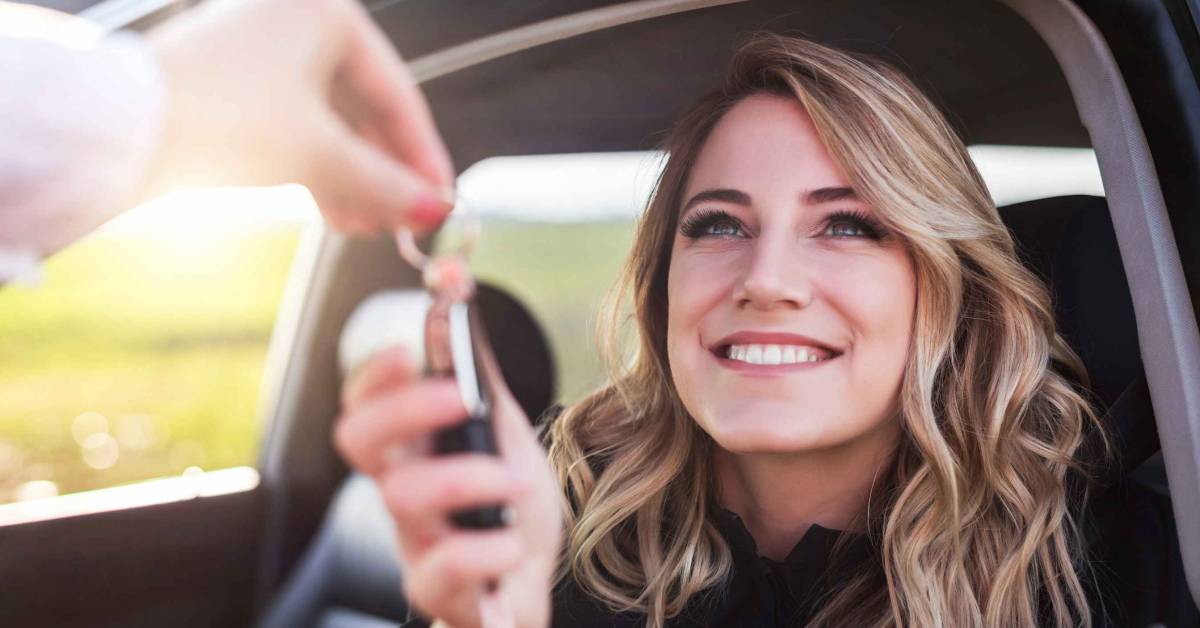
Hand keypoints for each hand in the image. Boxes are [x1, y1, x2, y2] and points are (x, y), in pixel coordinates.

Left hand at [146, 0, 454, 234]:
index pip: (399, 95)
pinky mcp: (237, 85)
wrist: (112, 130)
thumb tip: (436, 209)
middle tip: (405, 222)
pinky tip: (335, 213)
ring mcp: (263, 52)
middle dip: (386, 174)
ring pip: (331, 125)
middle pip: (365, 111)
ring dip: (355, 180)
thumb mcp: (318, 155)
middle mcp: (297, 21)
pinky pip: (297, 128)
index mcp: (327, 13)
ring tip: (368, 228)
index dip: (425, 156)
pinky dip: (319, 170)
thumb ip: (386, 183)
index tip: (443, 201)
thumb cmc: (220, 120)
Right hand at [334, 346, 562, 627]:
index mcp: (414, 448)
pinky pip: (435, 575)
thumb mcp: (502, 426)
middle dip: (404, 408)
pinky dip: (480, 553)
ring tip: (516, 482)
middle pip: (358, 441)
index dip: (374, 374)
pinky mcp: (441, 591)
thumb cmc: (509, 503)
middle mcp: (404, 490)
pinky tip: (511, 545)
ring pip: (401, 499)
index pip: (362, 403)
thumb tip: (455, 283)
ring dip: (465, 478)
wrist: (536, 579)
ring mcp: (416, 541)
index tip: (409, 350)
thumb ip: (478, 367)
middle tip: (462, 399)